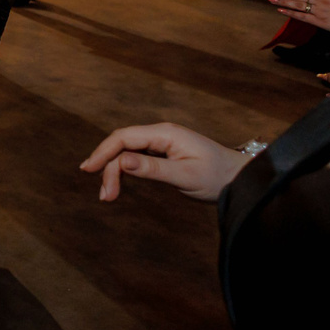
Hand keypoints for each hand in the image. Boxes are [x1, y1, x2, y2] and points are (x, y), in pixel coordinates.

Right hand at [79, 122, 249, 203]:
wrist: (240, 179)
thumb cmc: (217, 177)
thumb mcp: (185, 176)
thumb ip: (153, 168)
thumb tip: (122, 161)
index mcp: (166, 134)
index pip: (124, 137)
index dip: (103, 152)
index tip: (89, 170)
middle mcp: (161, 134)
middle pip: (122, 144)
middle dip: (108, 166)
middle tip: (105, 195)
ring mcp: (162, 143)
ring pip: (127, 151)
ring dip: (114, 170)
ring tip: (108, 195)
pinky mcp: (163, 154)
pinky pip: (136, 157)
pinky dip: (124, 171)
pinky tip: (117, 183)